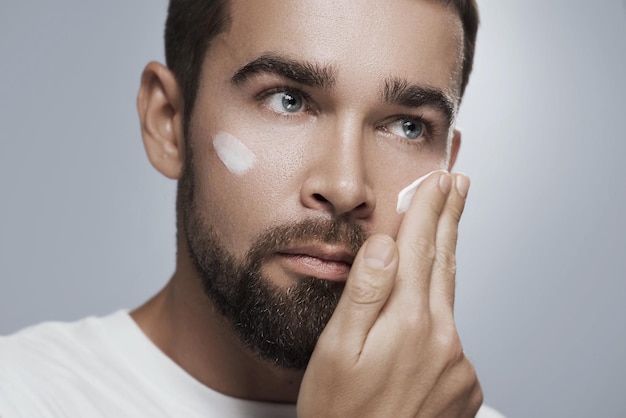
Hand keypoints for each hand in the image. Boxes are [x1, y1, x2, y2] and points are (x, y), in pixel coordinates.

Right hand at [297, 171, 481, 416]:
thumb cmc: (339, 412)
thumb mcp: (336, 350)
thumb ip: (363, 294)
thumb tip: (386, 244)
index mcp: (407, 322)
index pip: (419, 248)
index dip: (428, 209)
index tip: (438, 180)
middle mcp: (442, 338)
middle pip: (445, 263)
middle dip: (449, 220)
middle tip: (458, 186)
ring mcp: (457, 363)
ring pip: (449, 299)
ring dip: (445, 261)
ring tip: (444, 231)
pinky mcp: (464, 385)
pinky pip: (451, 337)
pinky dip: (439, 316)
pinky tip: (425, 317)